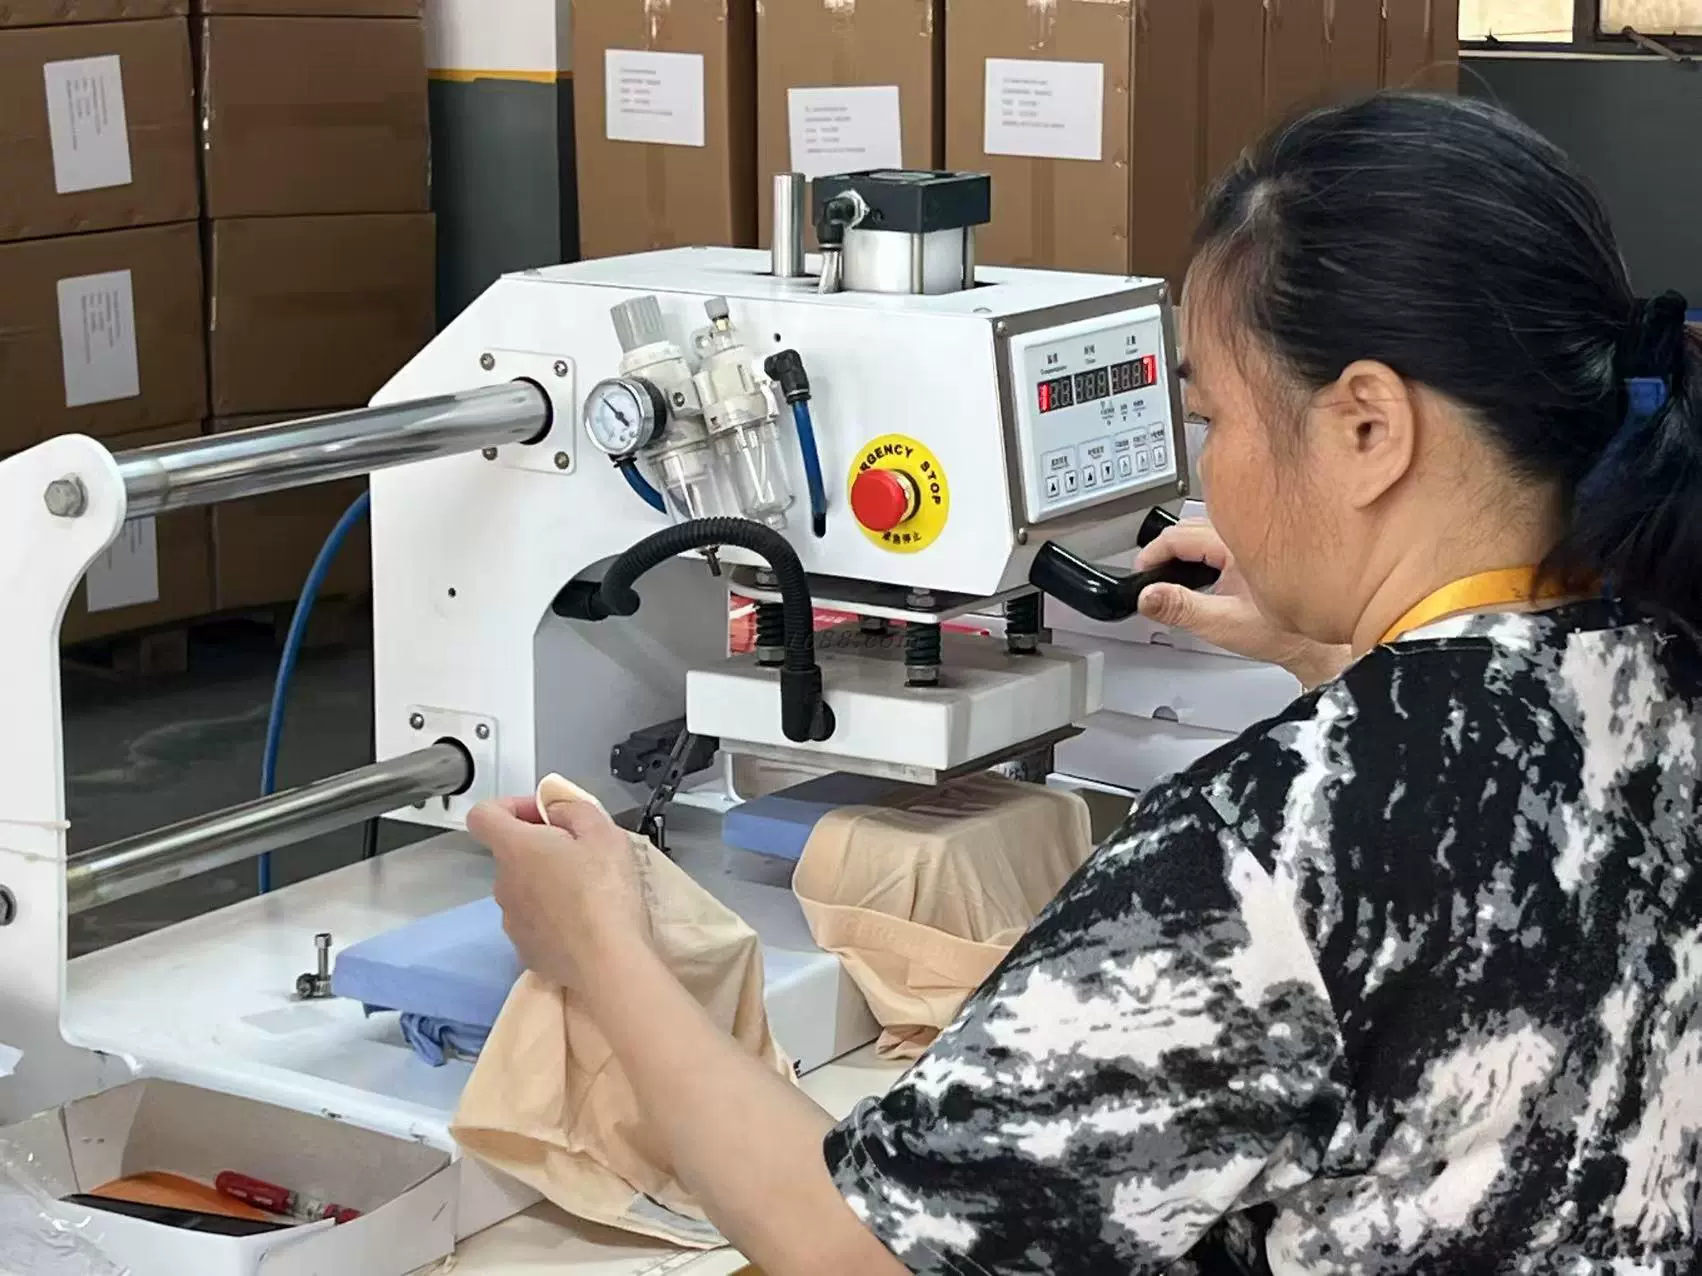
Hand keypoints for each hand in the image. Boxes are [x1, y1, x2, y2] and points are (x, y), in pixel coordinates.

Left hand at [465, 795, 650, 992]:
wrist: (609, 961)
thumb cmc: (605, 891)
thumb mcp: (603, 832)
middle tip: (582, 853)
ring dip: (547, 883)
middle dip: (541, 847)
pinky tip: (583, 923)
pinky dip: (552, 917)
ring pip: (523, 890)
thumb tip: (555, 811)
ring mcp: (511, 921)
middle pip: (511, 854)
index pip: (484, 815)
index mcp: (515, 849)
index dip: (510, 806)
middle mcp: (503, 884)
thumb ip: (573, 809)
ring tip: (588, 892)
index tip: (544, 814)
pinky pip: (534, 923)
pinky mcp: (525, 950)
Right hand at [1134, 520, 1349, 688]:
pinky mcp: (1264, 550)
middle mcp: (1250, 536)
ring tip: (1172, 573)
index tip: (1141, 571)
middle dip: (1165, 550)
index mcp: (1239, 544)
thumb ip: (1182, 608)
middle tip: (1151, 574)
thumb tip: (1149, 596)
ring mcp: (1259, 540)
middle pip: (1191, 528)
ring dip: (1185, 549)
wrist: (1319, 645)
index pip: (1179, 535)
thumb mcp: (1224, 623)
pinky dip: (1205, 552)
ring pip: (1209, 530)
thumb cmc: (1286, 636)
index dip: (1152, 553)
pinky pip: (1225, 539)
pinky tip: (1204, 573)